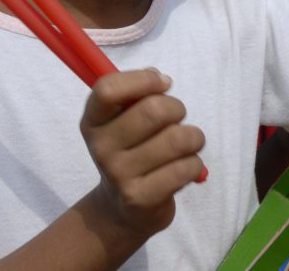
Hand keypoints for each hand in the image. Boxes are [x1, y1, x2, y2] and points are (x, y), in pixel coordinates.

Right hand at [80, 69, 204, 238]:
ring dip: (193, 137)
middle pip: (153, 110)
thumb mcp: (123, 120)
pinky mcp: (140, 198)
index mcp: (93, 121)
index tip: (164, 84)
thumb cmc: (132, 150)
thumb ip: (138, 94)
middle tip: (177, 118)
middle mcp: (101, 147)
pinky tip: (184, 167)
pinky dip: (195, 163)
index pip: (108, 89)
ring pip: (177, 139)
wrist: (121, 208)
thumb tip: (161, 80)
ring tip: (187, 144)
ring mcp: (119, 175)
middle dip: (177, 108)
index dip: (143, 80)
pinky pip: (186, 167)